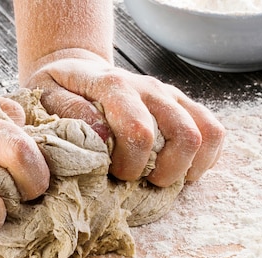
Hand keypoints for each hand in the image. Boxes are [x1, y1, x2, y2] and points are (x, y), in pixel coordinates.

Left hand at [21, 53, 225, 186]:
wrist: (77, 72)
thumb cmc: (59, 91)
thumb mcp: (47, 97)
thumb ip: (69, 113)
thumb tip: (101, 136)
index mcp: (114, 86)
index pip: (140, 131)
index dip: (132, 164)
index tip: (115, 175)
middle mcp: (149, 88)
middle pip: (183, 135)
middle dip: (165, 171)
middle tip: (140, 181)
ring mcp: (170, 96)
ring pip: (205, 133)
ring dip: (188, 167)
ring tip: (161, 179)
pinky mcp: (182, 105)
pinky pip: (214, 131)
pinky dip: (204, 158)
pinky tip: (180, 170)